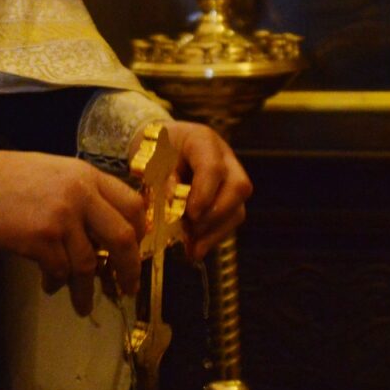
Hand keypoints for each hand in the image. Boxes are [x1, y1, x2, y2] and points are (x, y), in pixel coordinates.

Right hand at [0, 151, 145, 315]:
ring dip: (86, 289)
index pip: (132, 204)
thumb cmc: (14, 177)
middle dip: (129, 269)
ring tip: (83, 304)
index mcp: (88, 176)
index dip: (140, 231)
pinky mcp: (41, 239)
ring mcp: (62, 218)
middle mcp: (81, 195)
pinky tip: (50, 285)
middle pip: (123, 238)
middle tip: (126, 287)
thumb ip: (85, 194)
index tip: (136, 250)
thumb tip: (105, 232)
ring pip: (88, 264)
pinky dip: (57, 282)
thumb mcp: (59, 173)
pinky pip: (59, 270)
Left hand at [162, 122, 252, 261]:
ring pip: (238, 209)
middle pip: (238, 187)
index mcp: (203, 140)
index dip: (205, 194)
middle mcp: (225, 158)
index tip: (190, 214)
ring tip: (192, 248)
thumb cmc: (154, 150)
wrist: (159, 145)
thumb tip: (175, 207)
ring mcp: (231, 178)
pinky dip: (213, 237)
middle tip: (191, 231)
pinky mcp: (229, 198)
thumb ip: (162, 180)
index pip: (213, 167)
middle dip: (215, 216)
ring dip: (215, 233)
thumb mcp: (150, 159)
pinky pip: (230, 220)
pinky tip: (195, 250)